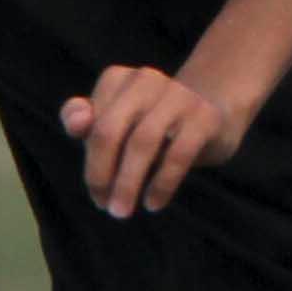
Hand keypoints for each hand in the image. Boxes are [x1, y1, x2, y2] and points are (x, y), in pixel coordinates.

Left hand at [60, 66, 242, 218]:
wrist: (214, 115)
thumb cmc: (150, 123)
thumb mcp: (112, 122)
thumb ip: (80, 119)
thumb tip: (77, 125)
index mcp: (117, 79)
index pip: (87, 122)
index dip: (90, 162)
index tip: (97, 192)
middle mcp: (145, 80)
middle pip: (108, 131)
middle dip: (100, 174)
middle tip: (104, 207)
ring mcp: (177, 95)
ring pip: (142, 142)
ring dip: (128, 183)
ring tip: (122, 211)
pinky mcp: (205, 115)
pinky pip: (178, 154)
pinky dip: (162, 183)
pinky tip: (153, 204)